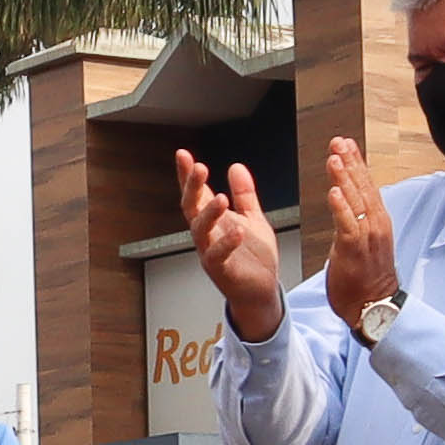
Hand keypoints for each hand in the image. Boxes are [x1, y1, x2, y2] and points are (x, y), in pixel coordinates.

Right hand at [174, 149, 283, 340]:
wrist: (262, 290)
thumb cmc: (254, 258)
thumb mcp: (253, 218)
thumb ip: (245, 194)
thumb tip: (236, 166)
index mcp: (213, 221)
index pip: (196, 193)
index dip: (187, 175)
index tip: (183, 154)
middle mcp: (206, 235)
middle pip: (191, 207)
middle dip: (192, 187)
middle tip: (198, 167)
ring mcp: (210, 253)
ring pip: (200, 231)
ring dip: (208, 213)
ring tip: (222, 198)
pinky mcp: (222, 271)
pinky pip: (218, 256)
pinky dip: (226, 243)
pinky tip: (237, 230)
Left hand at [317, 140, 400, 328]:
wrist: (373, 306)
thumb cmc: (364, 278)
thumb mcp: (359, 242)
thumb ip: (353, 220)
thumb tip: (343, 204)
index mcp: (376, 221)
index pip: (366, 185)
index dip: (356, 163)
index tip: (346, 144)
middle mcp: (375, 224)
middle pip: (363, 187)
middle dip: (350, 162)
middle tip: (339, 141)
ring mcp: (367, 237)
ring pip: (356, 201)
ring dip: (345, 178)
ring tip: (335, 157)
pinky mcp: (355, 251)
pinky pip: (347, 225)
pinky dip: (340, 207)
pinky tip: (333, 192)